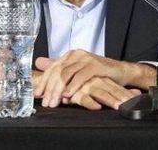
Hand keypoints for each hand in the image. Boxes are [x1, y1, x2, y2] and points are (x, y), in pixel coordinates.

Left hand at [33, 49, 154, 107]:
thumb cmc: (99, 73)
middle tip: (46, 103)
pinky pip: (80, 76)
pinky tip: (67, 95)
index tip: (37, 94)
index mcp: (70, 55)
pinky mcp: (96, 65)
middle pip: (57, 72)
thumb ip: (60, 69)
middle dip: (49, 89)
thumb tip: (38, 63)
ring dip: (58, 90)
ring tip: (54, 102)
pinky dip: (72, 86)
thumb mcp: (77, 72)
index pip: (52, 68)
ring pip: (66, 75)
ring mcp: (86, 59)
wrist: (121, 72)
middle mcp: (77, 55)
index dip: (43, 81)